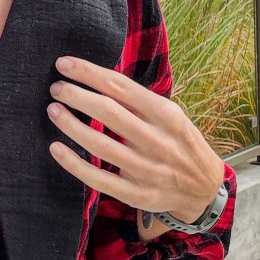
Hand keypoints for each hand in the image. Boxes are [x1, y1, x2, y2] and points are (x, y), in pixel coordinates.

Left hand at [46, 55, 224, 222]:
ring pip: (100, 145)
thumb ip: (139, 101)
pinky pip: (99, 179)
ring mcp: (148, 169)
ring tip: (53, 110)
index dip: (88, 73)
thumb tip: (97, 76)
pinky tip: (56, 148)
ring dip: (71, 125)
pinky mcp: (138, 194)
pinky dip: (74, 163)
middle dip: (76, 96)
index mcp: (166, 114)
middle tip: (56, 88)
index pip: (121, 86)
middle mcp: (158, 140)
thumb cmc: (179, 143)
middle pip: (108, 112)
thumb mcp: (171, 116)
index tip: (63, 64)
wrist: (205, 188)